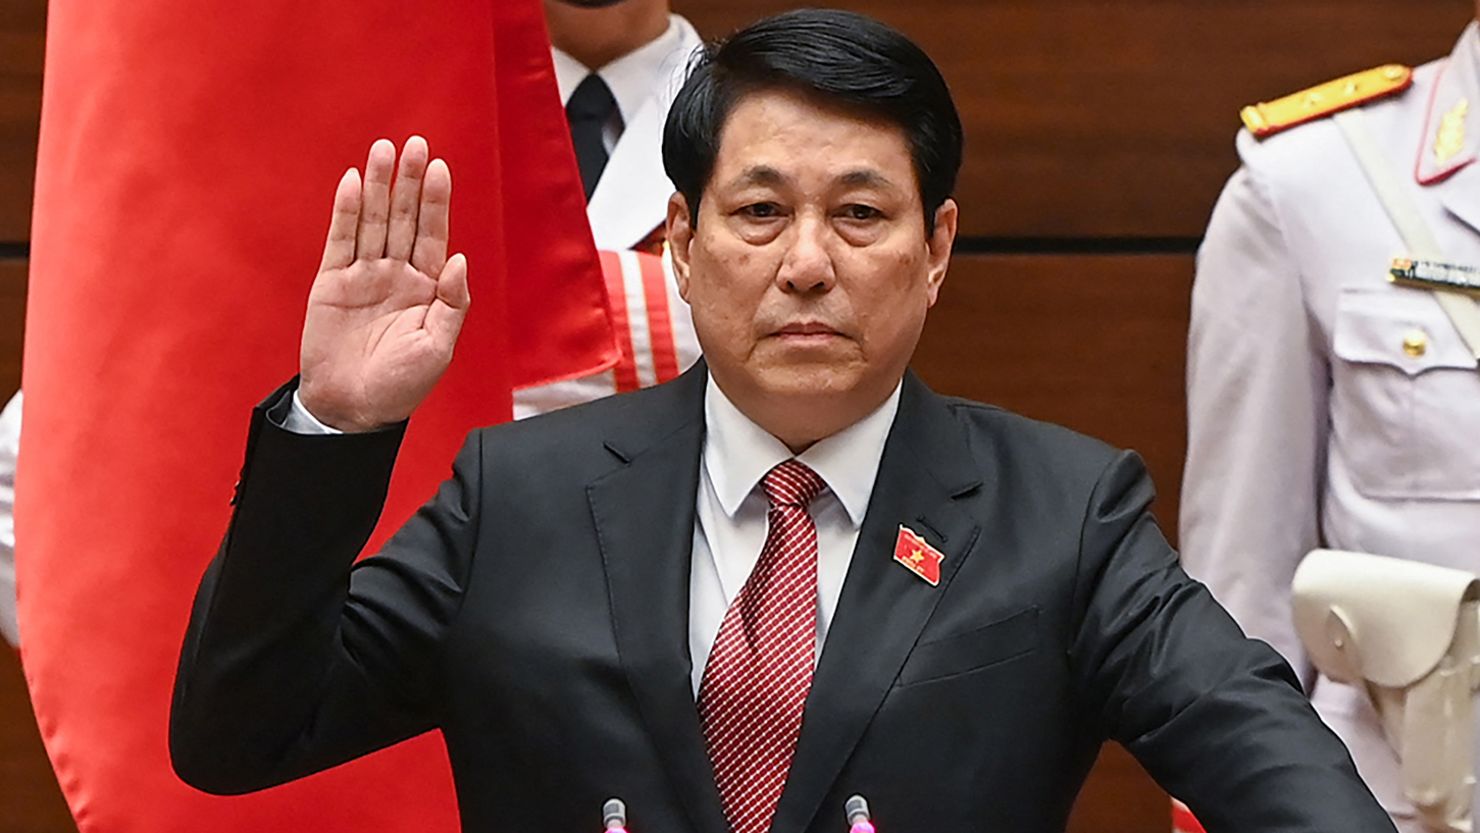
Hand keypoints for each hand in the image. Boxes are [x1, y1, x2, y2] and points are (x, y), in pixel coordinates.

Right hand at [298, 137, 469, 431]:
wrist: (352, 410)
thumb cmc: (400, 386)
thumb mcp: (438, 347)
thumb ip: (453, 303)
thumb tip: (460, 259)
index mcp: (427, 289)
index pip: (433, 235)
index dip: (436, 202)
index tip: (440, 168)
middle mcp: (397, 275)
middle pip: (405, 219)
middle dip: (410, 182)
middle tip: (415, 144)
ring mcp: (364, 276)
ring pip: (374, 222)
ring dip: (379, 186)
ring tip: (383, 150)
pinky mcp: (332, 283)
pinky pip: (341, 241)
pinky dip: (347, 212)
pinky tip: (354, 183)